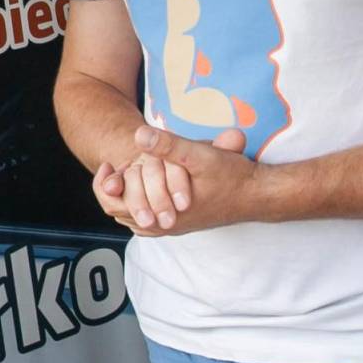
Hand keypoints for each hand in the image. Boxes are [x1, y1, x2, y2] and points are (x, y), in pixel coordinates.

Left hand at [100, 124, 257, 235]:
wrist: (258, 195)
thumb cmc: (232, 177)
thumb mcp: (199, 155)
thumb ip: (167, 146)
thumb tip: (137, 134)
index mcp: (163, 215)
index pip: (113, 204)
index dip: (105, 183)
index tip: (109, 163)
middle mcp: (164, 227)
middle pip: (119, 212)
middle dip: (114, 189)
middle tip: (114, 168)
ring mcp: (173, 227)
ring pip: (133, 218)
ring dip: (127, 198)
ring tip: (127, 175)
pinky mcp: (181, 224)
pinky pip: (149, 221)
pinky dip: (141, 205)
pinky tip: (146, 188)